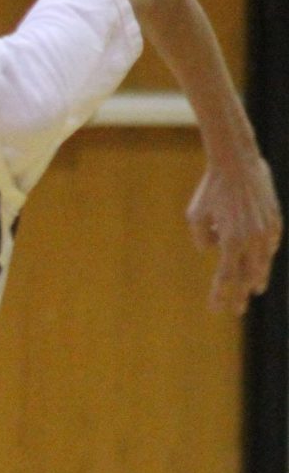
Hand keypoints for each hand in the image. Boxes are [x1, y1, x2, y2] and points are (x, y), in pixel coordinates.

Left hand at [187, 154, 282, 315]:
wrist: (237, 162)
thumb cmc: (211, 189)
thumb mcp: (195, 216)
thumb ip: (202, 239)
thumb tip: (213, 250)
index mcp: (232, 240)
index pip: (226, 277)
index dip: (221, 295)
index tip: (216, 309)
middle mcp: (252, 239)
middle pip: (247, 276)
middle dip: (241, 294)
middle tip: (236, 310)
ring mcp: (267, 230)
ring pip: (263, 262)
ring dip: (257, 277)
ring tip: (254, 290)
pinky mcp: (276, 220)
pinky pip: (271, 244)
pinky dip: (265, 255)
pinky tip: (262, 263)